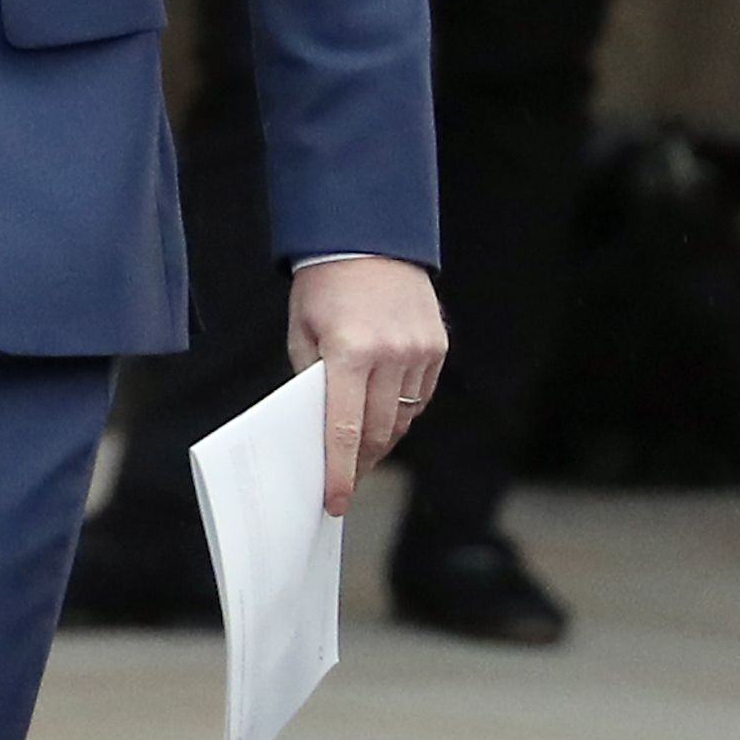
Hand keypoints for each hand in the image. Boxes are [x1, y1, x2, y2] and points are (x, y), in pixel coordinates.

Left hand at [286, 256, 447, 517]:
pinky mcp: (437, 347)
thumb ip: (311, 382)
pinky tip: (383, 408)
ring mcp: (420, 351)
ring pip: (402, 419)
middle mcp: (391, 354)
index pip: (344, 430)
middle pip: (378, 432)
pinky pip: (419, 397)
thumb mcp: (302, 332)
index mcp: (350, 351)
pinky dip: (401, 410)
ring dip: (382, 438)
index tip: (335, 501)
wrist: (368, 238)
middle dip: (360, 460)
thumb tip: (318, 431)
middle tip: (345, 477)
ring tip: (362, 446)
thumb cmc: (324, 286)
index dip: (340, 472)